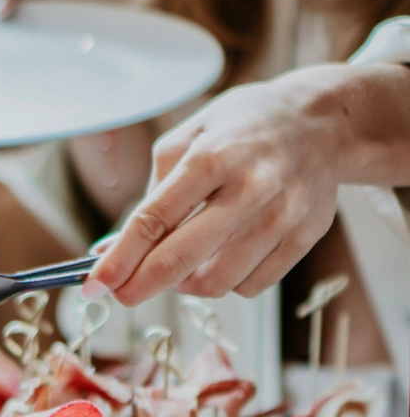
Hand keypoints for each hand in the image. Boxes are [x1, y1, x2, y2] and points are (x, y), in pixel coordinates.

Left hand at [82, 66, 352, 304]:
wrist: (324, 122)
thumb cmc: (241, 129)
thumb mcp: (187, 138)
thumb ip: (150, 195)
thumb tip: (112, 250)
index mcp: (213, 156)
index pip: (153, 221)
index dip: (119, 260)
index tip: (93, 285)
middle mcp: (252, 187)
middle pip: (182, 260)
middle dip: (140, 286)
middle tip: (121, 294)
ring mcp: (283, 215)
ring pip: (216, 283)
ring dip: (184, 285)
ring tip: (178, 265)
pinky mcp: (305, 237)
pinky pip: (250, 285)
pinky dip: (224, 282)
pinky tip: (220, 258)